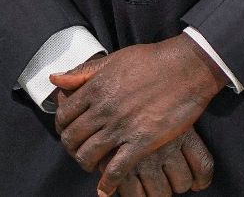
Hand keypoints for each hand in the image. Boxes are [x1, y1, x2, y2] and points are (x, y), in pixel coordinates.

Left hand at [51, 35, 226, 196]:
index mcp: (96, 88)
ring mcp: (122, 126)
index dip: (62, 126)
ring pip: (88, 155)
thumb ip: (84, 72)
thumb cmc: (153, 60)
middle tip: (79, 150)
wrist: (188, 67)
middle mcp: (104, 109)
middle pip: (72, 138)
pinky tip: (106, 188)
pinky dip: (108, 182)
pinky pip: (116, 169)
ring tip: (93, 165)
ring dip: (86, 164)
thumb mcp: (114, 59)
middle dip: (72, 148)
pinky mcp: (141, 141)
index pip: (63, 115)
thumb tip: (55, 80)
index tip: (68, 130)